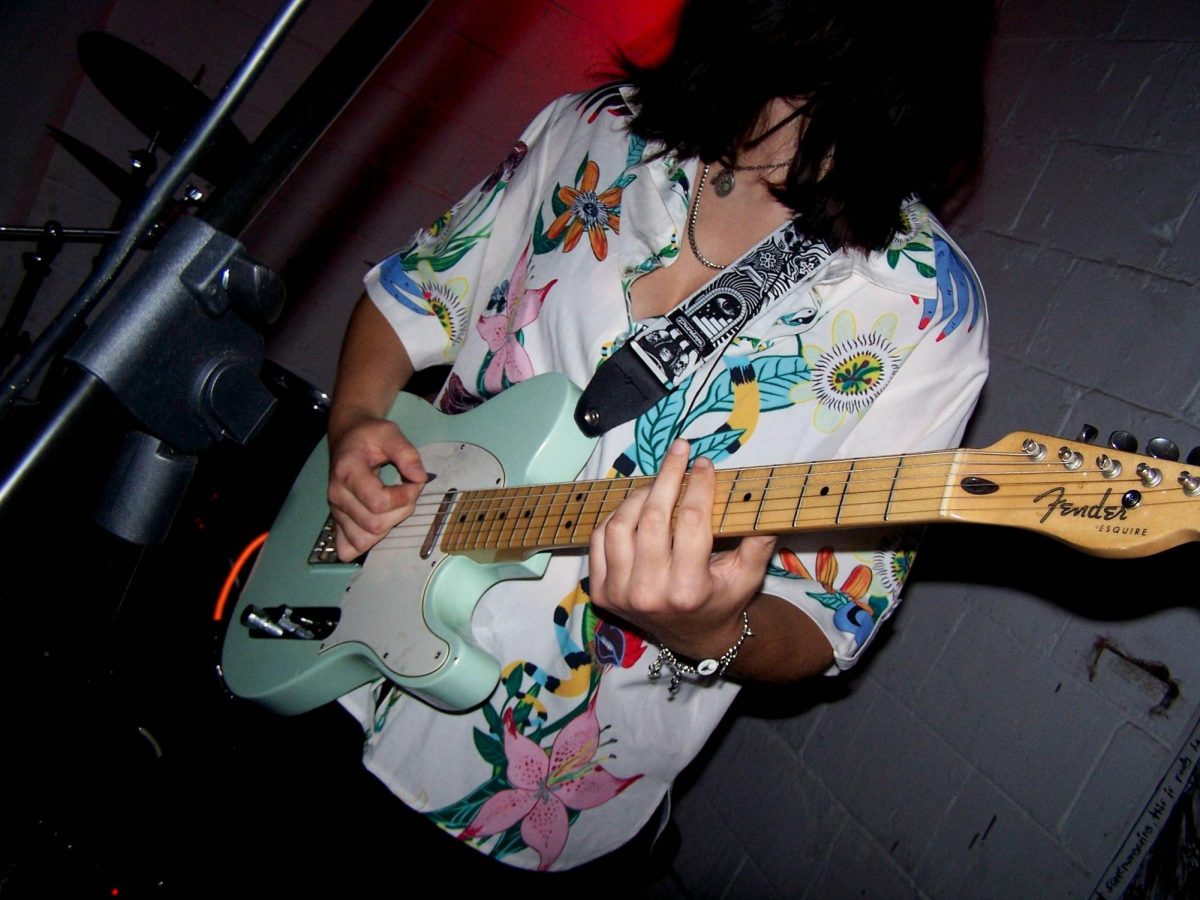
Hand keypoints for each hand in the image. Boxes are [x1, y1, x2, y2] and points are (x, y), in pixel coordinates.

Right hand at [327, 415, 425, 560]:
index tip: (414, 482)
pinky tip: (378, 524)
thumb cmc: (369, 436)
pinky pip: (348, 548)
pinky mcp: (336, 521)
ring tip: (394, 506)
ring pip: (363, 540)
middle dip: (401, 511)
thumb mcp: (390, 433)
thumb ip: (407, 453)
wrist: (347, 438)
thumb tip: (420, 478)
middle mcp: (337, 495)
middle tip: (407, 491)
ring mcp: (335, 511)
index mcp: (347, 472)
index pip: (379, 503)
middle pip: (374, 525)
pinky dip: (366, 543)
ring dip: (388, 528)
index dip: (404, 496)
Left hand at [588, 439, 776, 660]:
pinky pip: (600, 539)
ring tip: (659, 484)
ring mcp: (619, 594)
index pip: (690, 522)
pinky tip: (637, 507)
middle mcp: (649, 593)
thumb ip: (758, 538)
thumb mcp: (749, 575)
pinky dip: (617, 516)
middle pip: (652, 518)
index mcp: (688, 590)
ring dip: (640, 495)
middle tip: (679, 452)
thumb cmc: (723, 599)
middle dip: (668, 476)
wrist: (693, 638)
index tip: (704, 463)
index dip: (698, 486)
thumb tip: (761, 494)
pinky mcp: (601, 591)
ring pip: (620, 524)